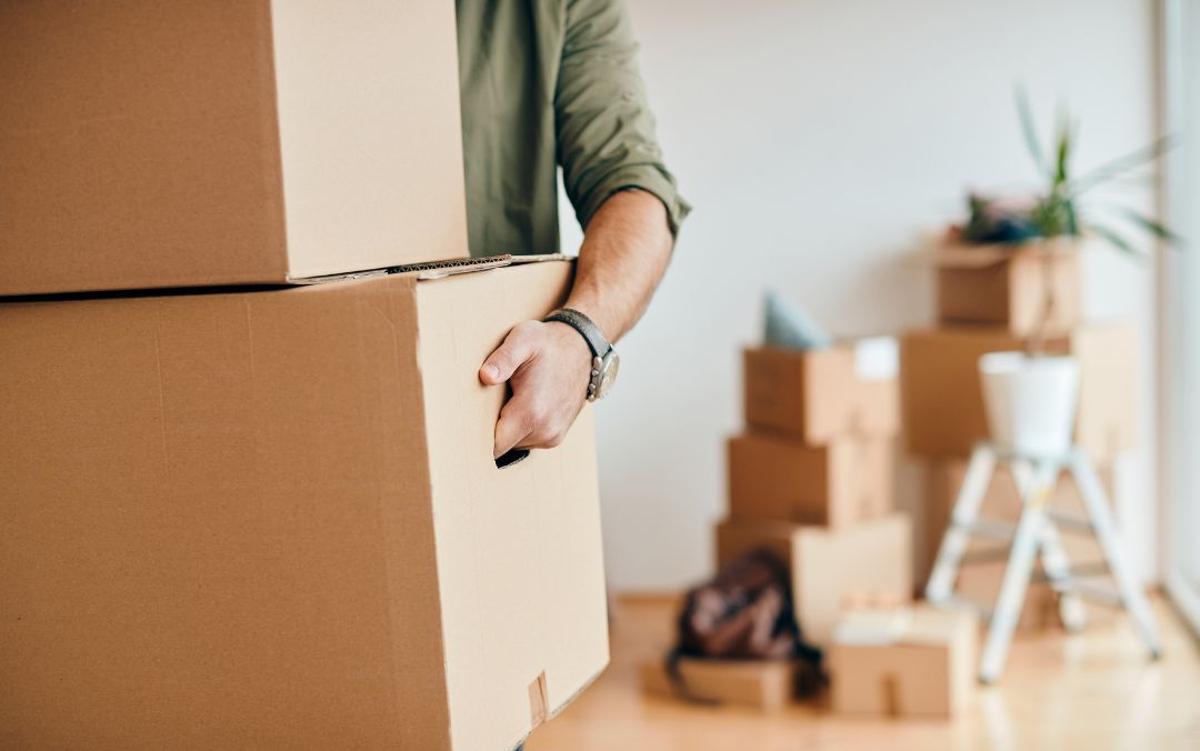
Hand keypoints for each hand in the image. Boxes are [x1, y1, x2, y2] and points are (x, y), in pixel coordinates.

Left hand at [479, 320, 592, 457]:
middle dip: (490, 430)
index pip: (494, 445)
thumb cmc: (549, 343)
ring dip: (506, 429)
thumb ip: (503, 358)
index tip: (465, 423)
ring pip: (514, 444)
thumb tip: (486, 375)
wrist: (582, 349)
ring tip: (507, 401)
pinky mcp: (555, 437)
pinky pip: (527, 441)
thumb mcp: (524, 339)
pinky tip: (520, 406)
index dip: (476, 436)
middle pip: (502, 446)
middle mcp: (544, 430)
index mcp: (531, 412)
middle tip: (485, 404)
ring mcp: (552, 436)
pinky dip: (520, 429)